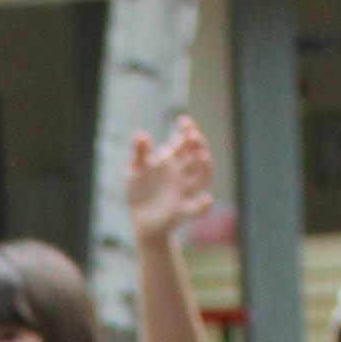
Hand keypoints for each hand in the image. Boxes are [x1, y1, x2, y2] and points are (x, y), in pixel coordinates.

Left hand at [123, 120, 216, 246]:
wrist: (140, 220)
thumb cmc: (139, 192)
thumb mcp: (134, 170)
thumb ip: (139, 153)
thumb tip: (141, 135)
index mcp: (172, 160)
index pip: (185, 142)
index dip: (188, 130)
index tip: (184, 122)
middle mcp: (183, 173)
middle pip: (197, 155)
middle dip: (198, 144)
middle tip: (192, 135)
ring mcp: (185, 191)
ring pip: (204, 177)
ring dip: (206, 167)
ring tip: (203, 157)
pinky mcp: (183, 210)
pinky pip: (198, 209)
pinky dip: (204, 206)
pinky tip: (206, 200)